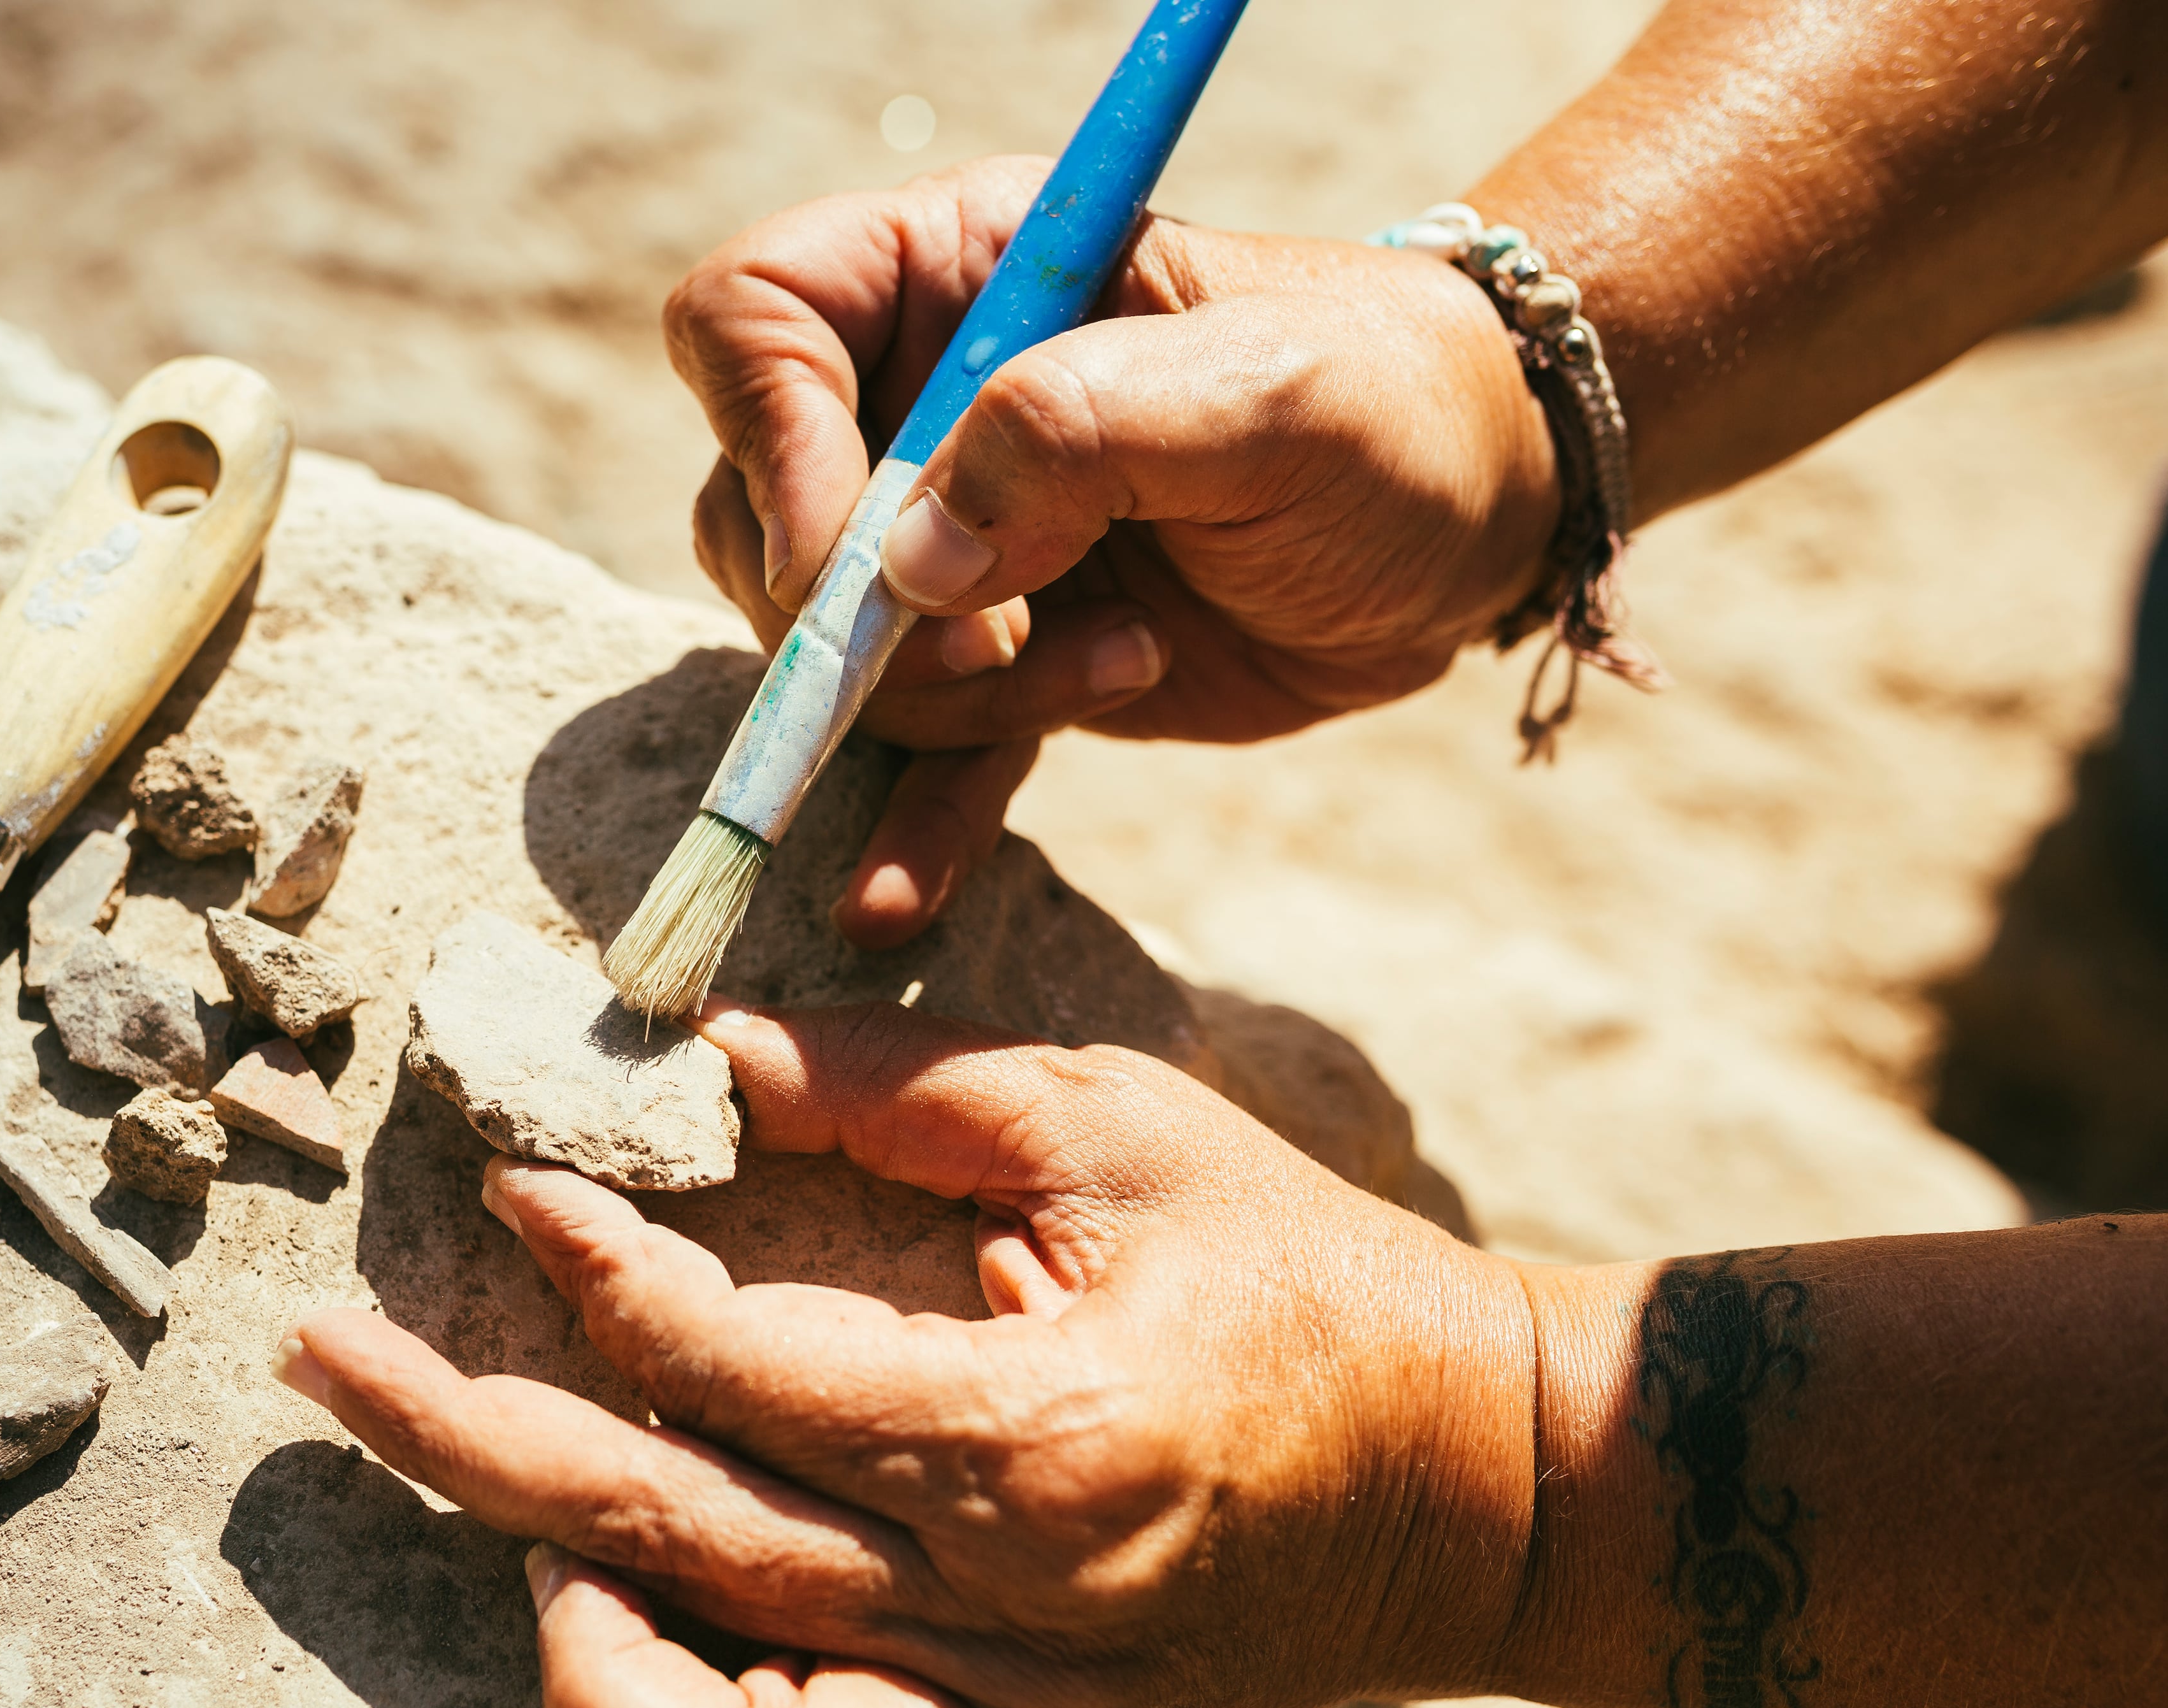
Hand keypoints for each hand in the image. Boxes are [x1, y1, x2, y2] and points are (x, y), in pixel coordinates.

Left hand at [276, 1003, 1543, 1707]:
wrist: (1476, 1477)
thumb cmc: (1296, 1268)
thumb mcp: (1120, 1120)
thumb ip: (902, 1085)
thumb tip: (697, 1054)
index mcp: (1026, 1426)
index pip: (735, 1364)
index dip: (597, 1267)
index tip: (510, 1180)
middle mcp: (1007, 1605)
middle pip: (673, 1551)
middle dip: (464, 1443)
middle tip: (322, 1362)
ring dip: (598, 1686)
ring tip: (523, 1575)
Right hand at [669, 161, 1557, 946]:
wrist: (1482, 519)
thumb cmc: (1393, 410)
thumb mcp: (1263, 392)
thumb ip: (1078, 433)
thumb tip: (916, 563)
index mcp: (956, 275)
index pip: (754, 322)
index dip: (772, 441)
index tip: (870, 553)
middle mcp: (923, 400)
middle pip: (758, 511)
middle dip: (861, 611)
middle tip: (1012, 631)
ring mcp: (955, 540)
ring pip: (830, 652)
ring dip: (950, 702)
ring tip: (1121, 665)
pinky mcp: (1006, 662)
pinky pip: (910, 754)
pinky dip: (904, 826)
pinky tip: (894, 902)